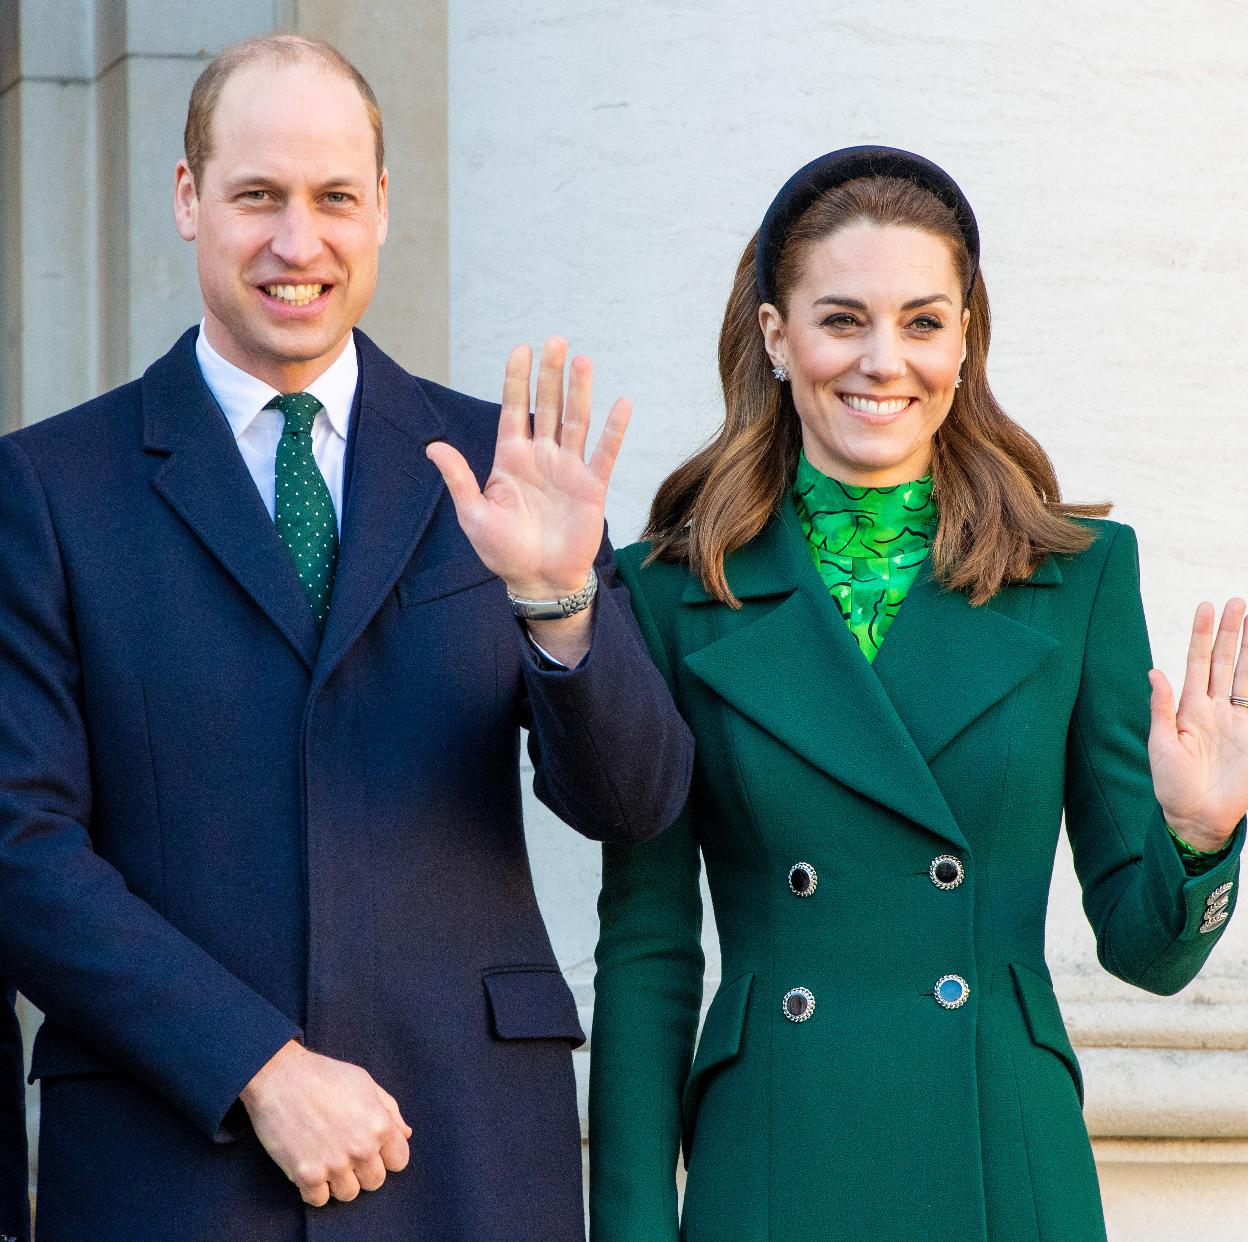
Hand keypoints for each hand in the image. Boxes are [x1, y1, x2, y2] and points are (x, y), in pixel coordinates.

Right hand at [240, 1041, 411, 1206]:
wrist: (279, 1076)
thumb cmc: (325, 1075)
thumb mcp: (366, 1083)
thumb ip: (390, 1110)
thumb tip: (405, 1134)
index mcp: (379, 1125)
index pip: (399, 1160)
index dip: (386, 1155)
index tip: (372, 1148)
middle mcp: (361, 1148)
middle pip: (375, 1181)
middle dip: (364, 1169)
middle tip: (347, 1153)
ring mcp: (334, 1164)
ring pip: (349, 1194)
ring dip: (340, 1181)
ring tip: (328, 1160)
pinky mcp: (306, 1174)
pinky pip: (319, 1200)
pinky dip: (315, 1189)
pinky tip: (311, 1168)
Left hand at [425, 336, 631, 598]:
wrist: (538, 580)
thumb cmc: (502, 551)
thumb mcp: (473, 514)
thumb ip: (459, 478)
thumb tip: (433, 447)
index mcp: (511, 459)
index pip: (515, 410)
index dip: (517, 380)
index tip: (522, 349)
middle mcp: (541, 457)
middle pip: (548, 406)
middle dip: (550, 374)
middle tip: (556, 340)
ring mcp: (568, 469)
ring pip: (576, 421)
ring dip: (580, 392)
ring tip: (582, 361)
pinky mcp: (592, 487)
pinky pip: (605, 453)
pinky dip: (613, 429)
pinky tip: (621, 404)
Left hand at [1148, 598, 1247, 850]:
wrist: (1197, 819)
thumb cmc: (1171, 786)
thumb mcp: (1161, 745)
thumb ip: (1161, 708)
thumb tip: (1154, 671)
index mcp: (1190, 709)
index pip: (1199, 663)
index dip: (1202, 635)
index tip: (1206, 606)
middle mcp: (1216, 710)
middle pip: (1226, 662)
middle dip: (1232, 632)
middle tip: (1238, 602)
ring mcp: (1238, 722)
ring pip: (1247, 676)